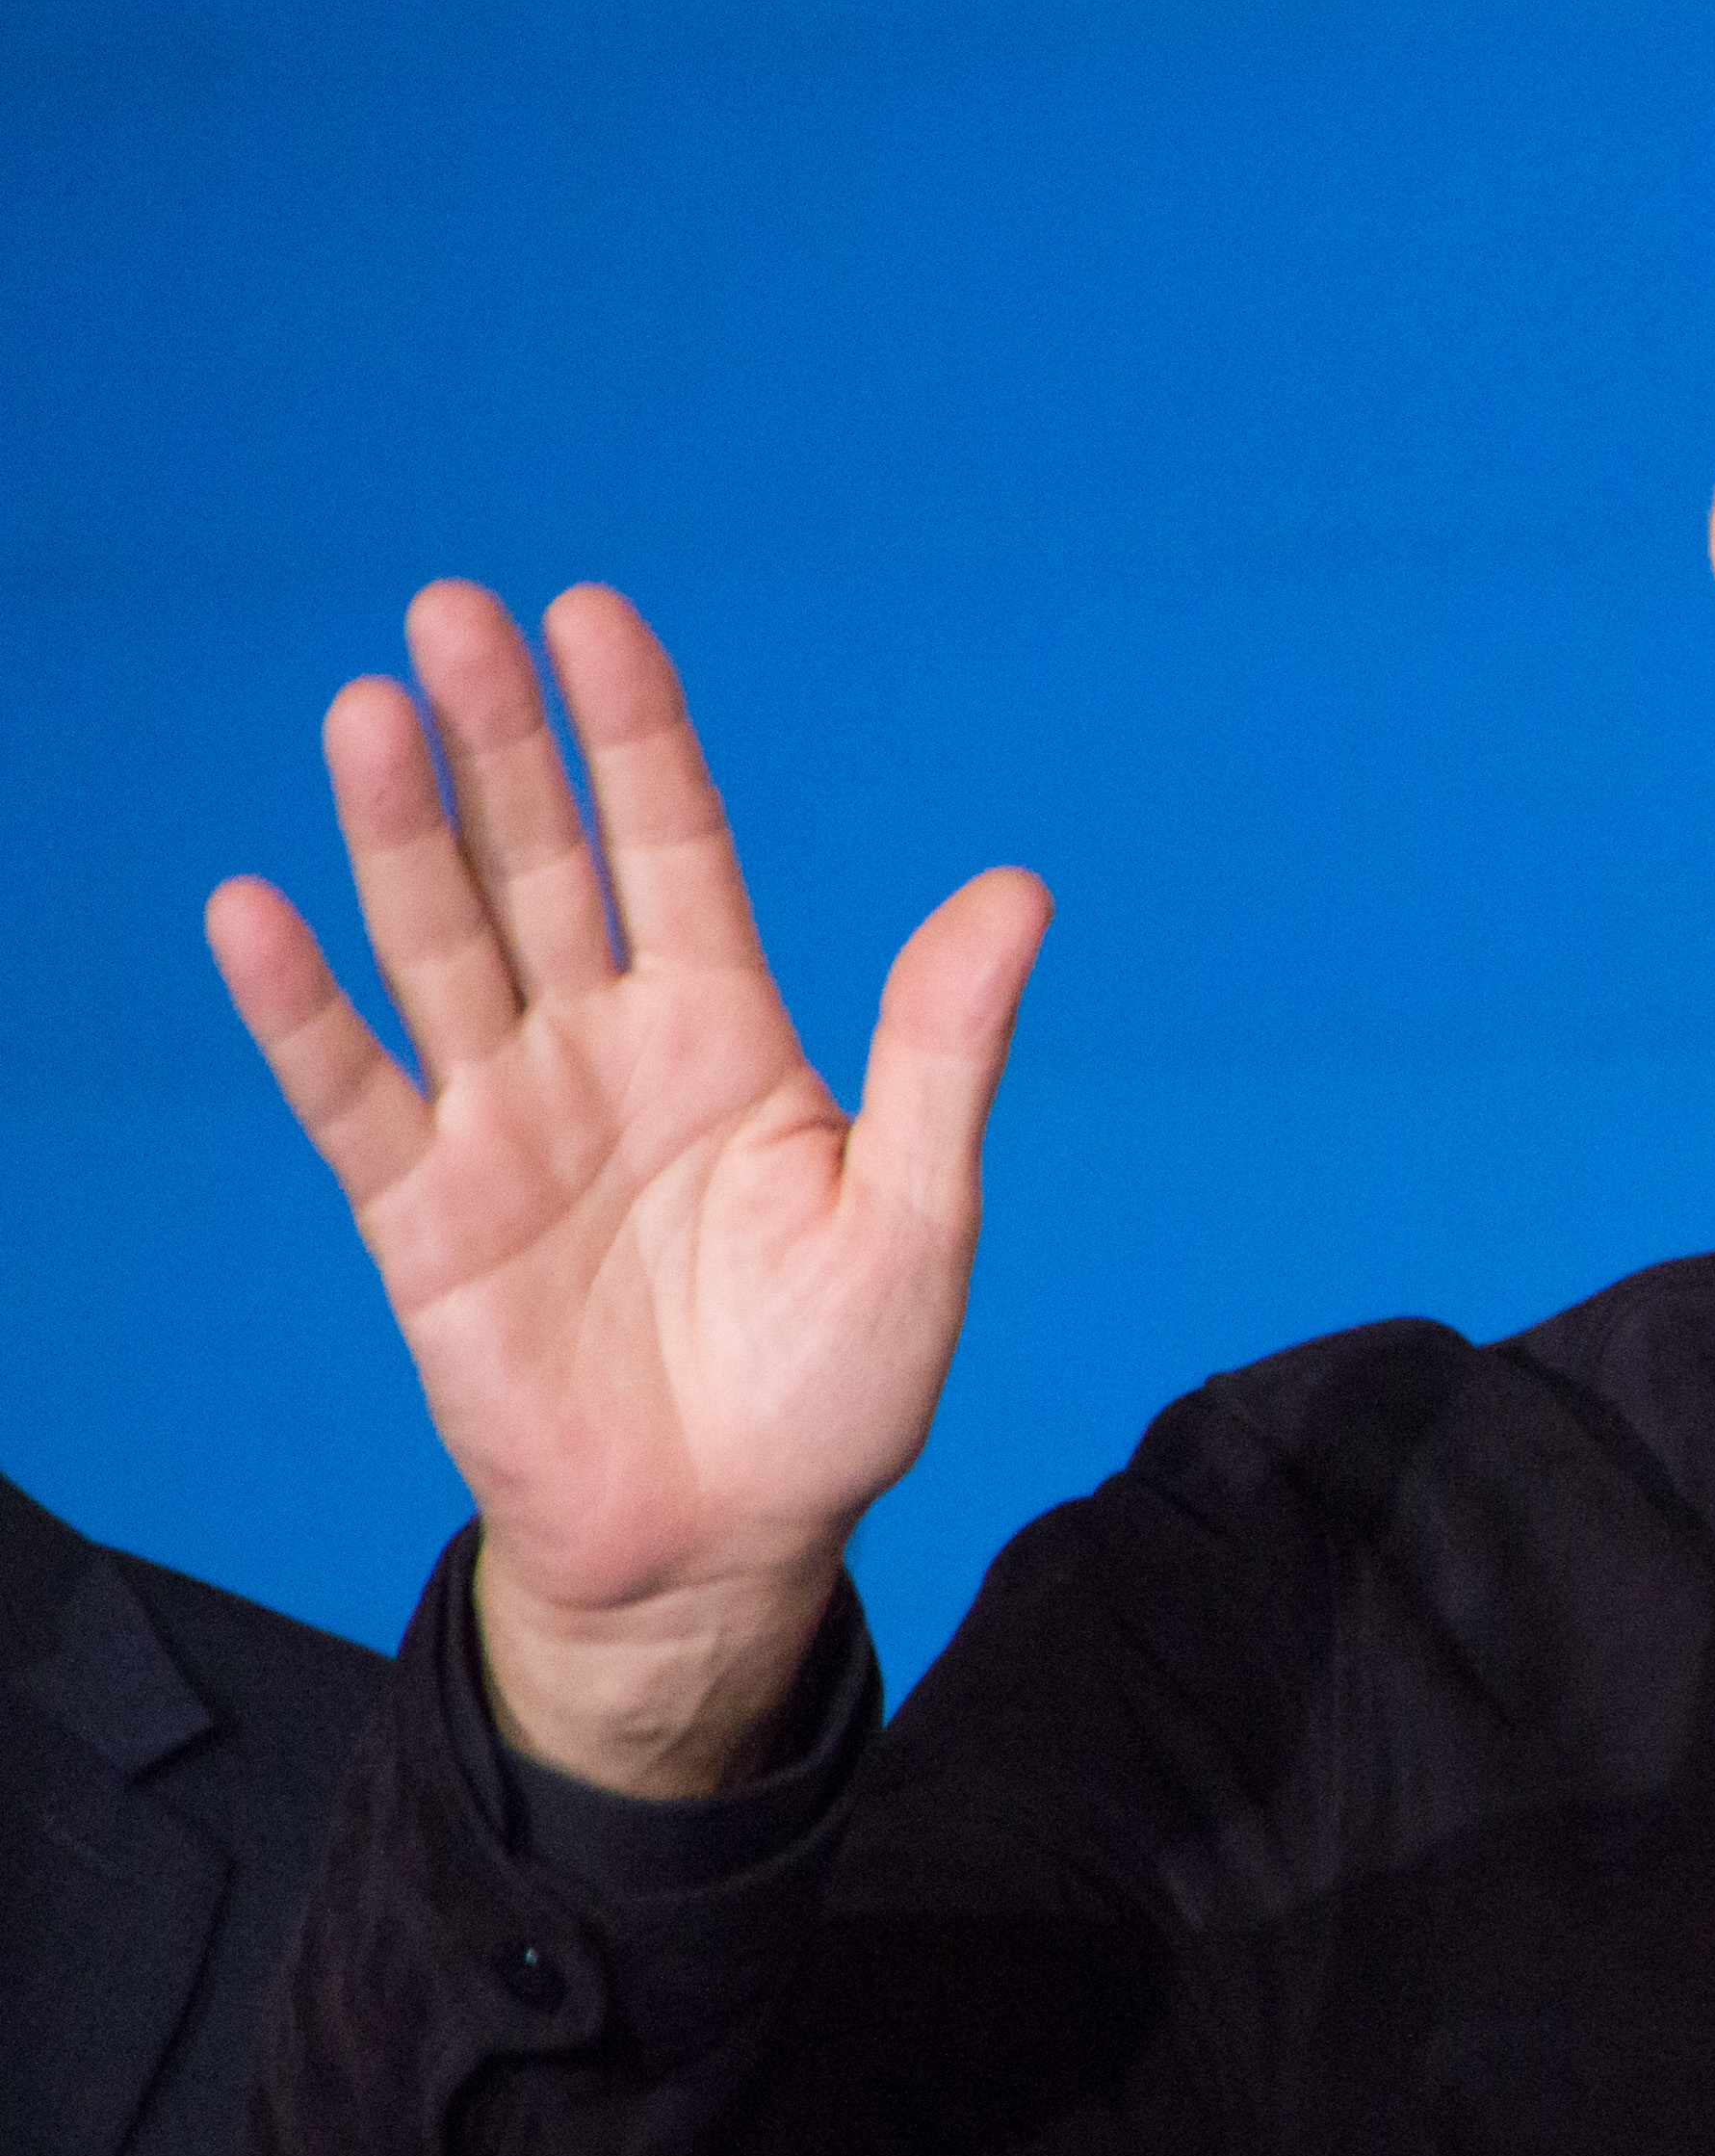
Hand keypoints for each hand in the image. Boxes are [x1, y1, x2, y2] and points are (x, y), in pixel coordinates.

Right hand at [207, 582, 1049, 1796]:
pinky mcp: (422, 1215)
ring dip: (397, 835)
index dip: (634, 737)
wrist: (729, 1544)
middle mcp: (603, 1051)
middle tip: (452, 611)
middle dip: (500, 744)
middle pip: (540, 865)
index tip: (593, 616)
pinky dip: (302, 1008)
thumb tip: (1018, 885)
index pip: (673, 847)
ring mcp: (504, 1123)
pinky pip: (352, 1092)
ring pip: (437, 947)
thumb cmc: (834, 1385)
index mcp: (728, 1034)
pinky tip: (255, 909)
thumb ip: (943, 1049)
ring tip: (365, 712)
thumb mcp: (919, 1213)